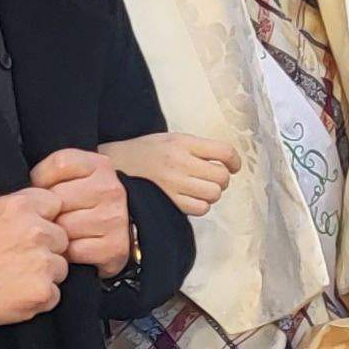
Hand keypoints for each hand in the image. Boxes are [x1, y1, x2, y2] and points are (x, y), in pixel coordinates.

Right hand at [0, 186, 72, 326]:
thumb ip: (6, 194)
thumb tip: (25, 182)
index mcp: (22, 206)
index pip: (55, 205)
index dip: (43, 219)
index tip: (25, 232)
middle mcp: (36, 231)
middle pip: (61, 238)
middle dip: (46, 248)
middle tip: (17, 258)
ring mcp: (41, 263)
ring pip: (60, 267)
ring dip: (44, 273)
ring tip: (15, 276)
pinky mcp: (43, 291)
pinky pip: (55, 294)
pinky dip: (40, 297)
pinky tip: (17, 293)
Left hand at [30, 148, 132, 277]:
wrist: (121, 231)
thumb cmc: (83, 203)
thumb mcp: (72, 178)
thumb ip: (50, 175)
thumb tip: (19, 188)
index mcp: (99, 165)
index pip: (59, 164)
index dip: (42, 179)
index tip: (43, 190)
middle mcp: (110, 189)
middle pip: (57, 199)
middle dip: (48, 211)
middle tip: (49, 217)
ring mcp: (114, 218)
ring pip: (63, 227)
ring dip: (55, 234)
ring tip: (59, 233)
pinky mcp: (114, 247)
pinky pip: (74, 250)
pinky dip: (67, 253)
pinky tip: (70, 248)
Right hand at [104, 133, 242, 217]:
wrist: (114, 166)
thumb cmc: (146, 151)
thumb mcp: (172, 139)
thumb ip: (198, 148)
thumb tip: (227, 162)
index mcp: (183, 142)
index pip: (224, 151)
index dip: (235, 160)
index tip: (233, 165)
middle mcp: (180, 162)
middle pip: (222, 176)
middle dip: (222, 178)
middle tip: (211, 177)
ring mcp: (174, 184)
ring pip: (213, 194)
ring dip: (212, 193)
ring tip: (200, 188)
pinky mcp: (169, 202)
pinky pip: (200, 209)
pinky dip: (201, 205)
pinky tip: (191, 198)